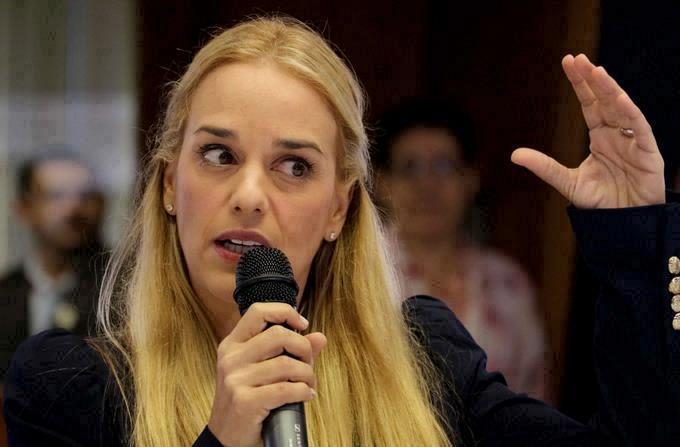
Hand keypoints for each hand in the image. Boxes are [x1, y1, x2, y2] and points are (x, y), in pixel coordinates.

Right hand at [208, 303, 326, 446]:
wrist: (227, 440)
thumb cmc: (247, 402)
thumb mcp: (262, 373)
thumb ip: (291, 353)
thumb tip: (320, 337)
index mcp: (232, 345)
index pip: (258, 312)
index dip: (285, 312)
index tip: (303, 324)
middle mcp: (231, 358)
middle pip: (279, 335)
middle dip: (303, 348)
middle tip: (308, 364)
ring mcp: (236, 380)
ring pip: (286, 364)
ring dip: (307, 375)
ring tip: (308, 384)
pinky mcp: (244, 401)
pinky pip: (286, 389)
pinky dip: (303, 392)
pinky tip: (306, 396)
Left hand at [511, 54, 664, 208]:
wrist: (624, 225)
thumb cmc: (601, 202)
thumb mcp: (568, 182)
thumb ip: (545, 167)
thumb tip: (514, 155)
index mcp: (600, 136)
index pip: (589, 103)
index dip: (580, 83)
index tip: (569, 62)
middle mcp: (617, 133)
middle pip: (604, 100)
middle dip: (592, 79)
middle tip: (578, 58)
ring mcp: (633, 140)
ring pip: (622, 108)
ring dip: (610, 89)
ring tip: (596, 72)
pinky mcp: (648, 152)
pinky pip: (639, 128)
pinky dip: (630, 113)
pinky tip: (618, 98)